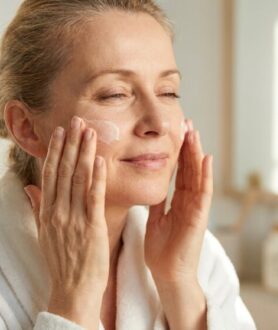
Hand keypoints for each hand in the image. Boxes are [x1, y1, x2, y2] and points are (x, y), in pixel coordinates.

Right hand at [24, 116, 107, 329]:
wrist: (73, 290)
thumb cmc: (63, 261)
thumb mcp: (45, 233)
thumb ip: (39, 208)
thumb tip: (31, 188)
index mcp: (47, 212)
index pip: (50, 175)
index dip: (56, 151)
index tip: (61, 132)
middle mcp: (57, 212)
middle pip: (63, 171)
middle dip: (70, 144)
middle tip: (76, 120)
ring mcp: (73, 219)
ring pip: (78, 179)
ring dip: (83, 153)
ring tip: (89, 131)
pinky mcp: (91, 227)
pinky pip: (93, 197)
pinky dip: (96, 177)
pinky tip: (100, 159)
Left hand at [144, 119, 212, 283]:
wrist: (167, 274)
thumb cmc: (162, 250)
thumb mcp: (155, 220)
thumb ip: (157, 202)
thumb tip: (152, 186)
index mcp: (178, 201)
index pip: (180, 172)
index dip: (178, 152)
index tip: (175, 133)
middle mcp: (189, 201)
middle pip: (190, 168)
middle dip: (188, 146)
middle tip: (186, 123)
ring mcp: (196, 208)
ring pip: (198, 175)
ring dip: (197, 154)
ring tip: (195, 133)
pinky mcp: (199, 217)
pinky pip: (204, 193)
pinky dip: (205, 176)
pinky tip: (206, 158)